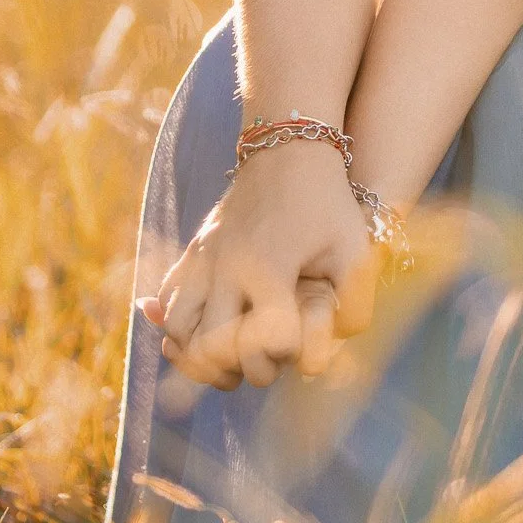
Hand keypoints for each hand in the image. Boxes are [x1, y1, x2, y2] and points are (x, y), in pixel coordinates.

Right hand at [140, 142, 376, 389]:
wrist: (288, 151)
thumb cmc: (328, 205)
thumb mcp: (354, 250)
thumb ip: (353, 304)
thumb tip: (338, 348)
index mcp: (269, 270)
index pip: (263, 344)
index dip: (279, 361)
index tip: (292, 354)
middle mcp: (228, 267)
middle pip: (210, 346)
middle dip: (233, 371)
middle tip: (258, 372)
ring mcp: (205, 258)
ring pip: (178, 328)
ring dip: (197, 357)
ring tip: (225, 364)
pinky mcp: (194, 250)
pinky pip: (168, 300)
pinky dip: (174, 326)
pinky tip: (197, 337)